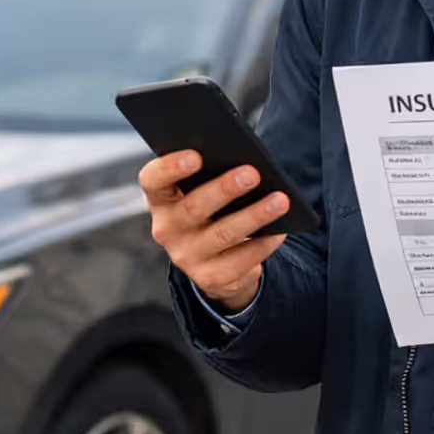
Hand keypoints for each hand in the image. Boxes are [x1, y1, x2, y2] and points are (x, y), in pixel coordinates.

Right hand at [139, 151, 290, 312]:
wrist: (213, 261)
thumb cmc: (211, 211)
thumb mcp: (201, 193)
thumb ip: (210, 176)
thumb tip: (244, 165)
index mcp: (161, 199)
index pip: (153, 180)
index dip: (170, 168)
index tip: (196, 156)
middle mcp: (167, 229)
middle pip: (194, 208)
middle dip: (225, 189)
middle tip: (252, 173)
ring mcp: (186, 257)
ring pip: (223, 235)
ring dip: (254, 216)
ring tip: (280, 201)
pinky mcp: (209, 278)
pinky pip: (240, 261)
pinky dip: (263, 244)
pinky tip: (279, 231)